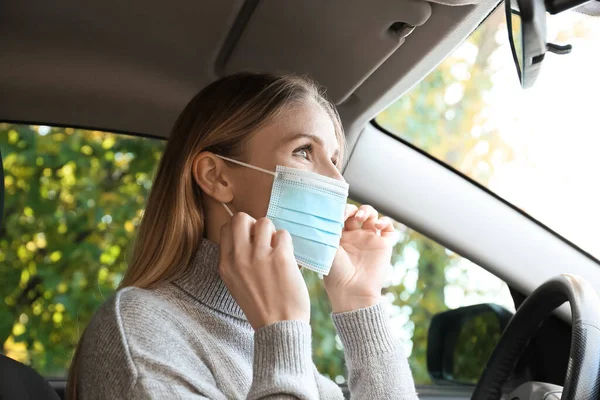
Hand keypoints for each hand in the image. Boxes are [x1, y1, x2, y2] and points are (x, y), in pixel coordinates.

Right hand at [218, 213, 309, 329]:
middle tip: (264, 239)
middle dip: (254, 224)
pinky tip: (287, 259)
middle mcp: (239, 258)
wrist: (279, 327)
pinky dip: (287, 244)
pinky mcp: (281, 257)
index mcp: (226, 265)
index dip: (241, 229)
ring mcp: (260, 256)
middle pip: (241, 218)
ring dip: (273, 233)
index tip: (251, 240)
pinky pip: (283, 234)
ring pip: (264, 222)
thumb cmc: (260, 306)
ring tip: (277, 250)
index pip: (226, 228)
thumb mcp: (236, 284)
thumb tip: (247, 237)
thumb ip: (236, 261)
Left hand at [324, 204, 395, 312]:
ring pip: (373, 216)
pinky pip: (389, 229)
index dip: (341, 210)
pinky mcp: (384, 246)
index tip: (338, 215)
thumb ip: (329, 228)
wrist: (352, 291)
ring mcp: (370, 241)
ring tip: (362, 217)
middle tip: (350, 215)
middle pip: (357, 213)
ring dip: (368, 211)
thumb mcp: (327, 247)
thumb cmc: (335, 272)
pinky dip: (386, 222)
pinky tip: (378, 225)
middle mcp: (354, 237)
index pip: (342, 215)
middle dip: (354, 209)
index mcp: (339, 237)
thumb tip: (328, 211)